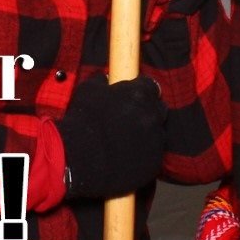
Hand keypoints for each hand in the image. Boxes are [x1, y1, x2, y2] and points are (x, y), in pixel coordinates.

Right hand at [55, 74, 167, 199]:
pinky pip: (153, 153)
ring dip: (145, 133)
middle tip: (128, 119)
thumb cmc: (83, 122)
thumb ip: (102, 81)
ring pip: (156, 131)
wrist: (82, 160)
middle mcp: (153, 114)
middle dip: (146, 111)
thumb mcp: (87, 91)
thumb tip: (106, 79)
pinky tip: (127, 155)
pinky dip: (143, 152)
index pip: (150, 86)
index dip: (140, 91)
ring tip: (125, 140)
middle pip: (157, 108)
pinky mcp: (155, 160)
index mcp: (140, 94)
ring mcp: (156, 138)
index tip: (131, 98)